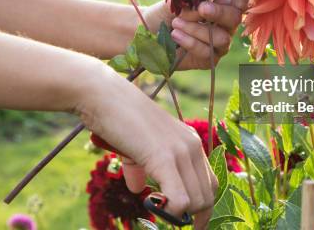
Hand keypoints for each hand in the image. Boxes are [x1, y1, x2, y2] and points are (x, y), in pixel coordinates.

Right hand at [79, 64, 217, 227]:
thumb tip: (138, 189)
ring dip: (181, 217)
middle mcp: (191, 146)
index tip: (184, 220)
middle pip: (207, 196)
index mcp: (189, 142)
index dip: (200, 207)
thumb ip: (140, 168)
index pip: (209, 184)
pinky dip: (171, 212)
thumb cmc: (116, 119)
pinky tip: (153, 207)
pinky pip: (180, 199)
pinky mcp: (164, 158)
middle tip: (173, 225)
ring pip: (197, 201)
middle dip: (194, 218)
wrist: (104, 96)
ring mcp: (180, 151)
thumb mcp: (135, 147)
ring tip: (159, 215)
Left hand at [145, 0, 248, 69]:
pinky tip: (176, 35)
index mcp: (222, 6)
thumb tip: (202, 7)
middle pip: (235, 19)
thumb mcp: (179, 1)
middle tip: (202, 8)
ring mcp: (219, 44)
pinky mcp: (209, 60)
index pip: (241, 1)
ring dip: (197, 29)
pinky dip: (190, 42)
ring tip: (176, 23)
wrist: (150, 30)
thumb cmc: (167, 12)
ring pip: (221, 38)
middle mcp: (225, 26)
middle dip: (219, 13)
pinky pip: (207, 53)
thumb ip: (194, 2)